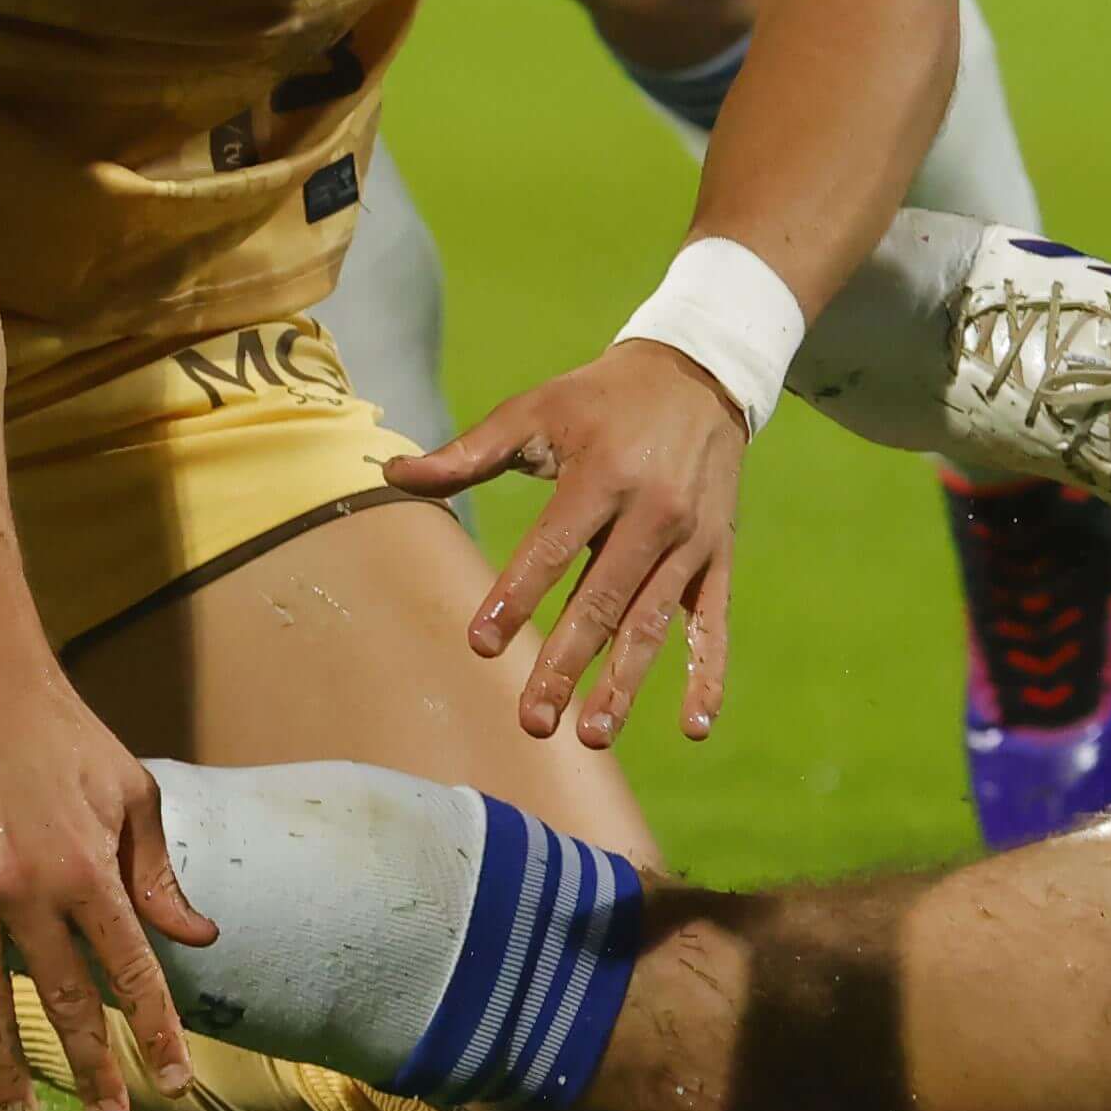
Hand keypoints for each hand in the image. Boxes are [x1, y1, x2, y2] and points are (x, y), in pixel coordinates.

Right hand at [0, 634, 208, 1110]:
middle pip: (64, 1001)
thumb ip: (157, 874)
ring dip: (6, 1069)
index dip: (156, 1032)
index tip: (173, 1085)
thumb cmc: (62, 733)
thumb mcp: (130, 793)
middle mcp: (24, 887)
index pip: (130, 970)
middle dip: (92, 1069)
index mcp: (86, 867)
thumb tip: (195, 937)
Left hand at [385, 338, 746, 747]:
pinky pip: (713, 624)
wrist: (699, 375)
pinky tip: (695, 727)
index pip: (553, 547)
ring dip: (625, 684)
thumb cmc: (601, 398)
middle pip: (603, 600)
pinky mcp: (718, 557)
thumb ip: (469, 451)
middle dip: (566, 664)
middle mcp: (651, 513)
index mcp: (602, 476)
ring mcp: (690, 541)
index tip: (481, 645)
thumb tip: (391, 473)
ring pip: (653, 623)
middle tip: (532, 720)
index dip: (517, 595)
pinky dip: (709, 675)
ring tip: (591, 734)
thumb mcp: (536, 410)